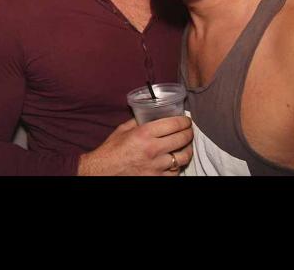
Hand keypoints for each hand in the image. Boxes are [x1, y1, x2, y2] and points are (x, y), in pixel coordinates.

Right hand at [77, 116, 192, 175]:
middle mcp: (153, 149)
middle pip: (182, 139)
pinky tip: (174, 161)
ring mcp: (156, 166)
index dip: (184, 121)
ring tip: (186, 146)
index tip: (186, 120)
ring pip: (183, 157)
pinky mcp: (157, 179)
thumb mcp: (123, 129)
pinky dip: (176, 166)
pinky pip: (175, 172)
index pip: (173, 124)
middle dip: (189, 133)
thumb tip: (149, 114)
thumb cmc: (112, 150)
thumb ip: (138, 121)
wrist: (104, 170)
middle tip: (189, 131)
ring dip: (187, 150)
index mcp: (144, 134)